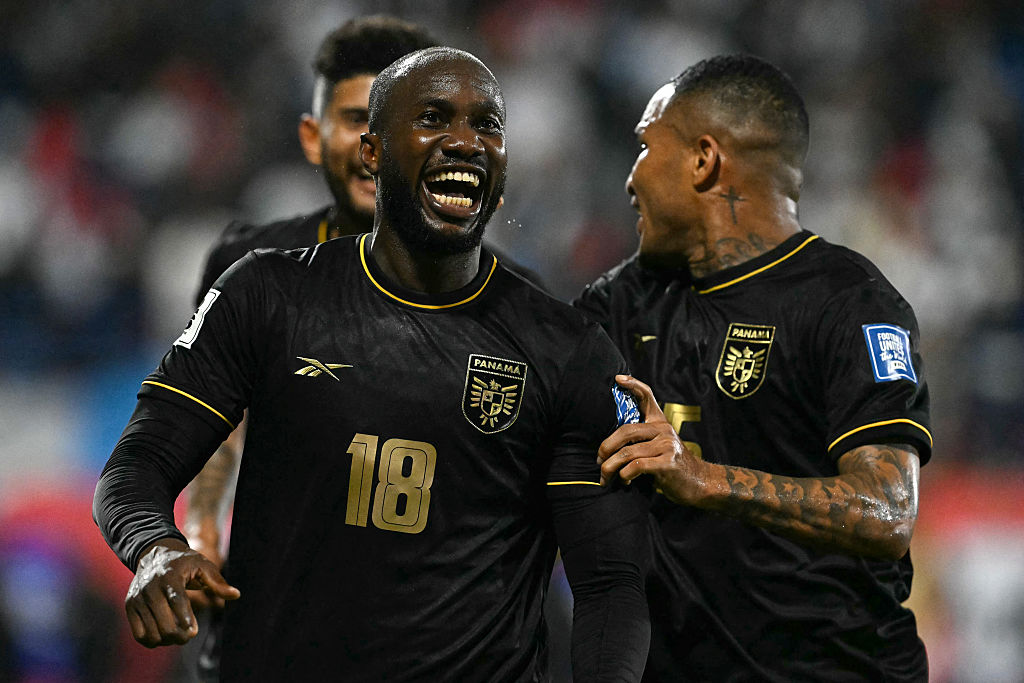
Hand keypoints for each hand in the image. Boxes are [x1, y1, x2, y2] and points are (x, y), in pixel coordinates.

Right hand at [126, 538, 239, 647]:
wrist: (154, 555)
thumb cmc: (183, 562)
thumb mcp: (202, 565)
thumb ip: (217, 582)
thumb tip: (235, 595)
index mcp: (169, 576)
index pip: (176, 600)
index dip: (185, 617)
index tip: (194, 631)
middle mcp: (149, 588)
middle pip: (164, 622)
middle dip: (180, 635)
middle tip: (190, 635)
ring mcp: (137, 598)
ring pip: (151, 633)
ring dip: (167, 640)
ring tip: (178, 635)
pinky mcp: (130, 607)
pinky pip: (139, 635)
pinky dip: (152, 640)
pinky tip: (164, 635)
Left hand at [598, 375, 706, 504]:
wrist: (699, 483)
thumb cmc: (672, 466)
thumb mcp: (659, 447)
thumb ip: (641, 440)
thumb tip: (609, 446)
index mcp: (660, 423)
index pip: (647, 396)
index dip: (633, 384)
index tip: (618, 379)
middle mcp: (664, 430)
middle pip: (626, 431)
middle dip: (607, 447)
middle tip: (598, 460)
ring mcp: (667, 446)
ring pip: (627, 452)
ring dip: (610, 467)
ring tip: (605, 476)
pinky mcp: (668, 463)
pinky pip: (636, 465)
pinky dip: (625, 475)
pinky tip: (625, 481)